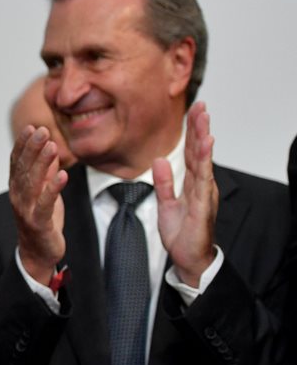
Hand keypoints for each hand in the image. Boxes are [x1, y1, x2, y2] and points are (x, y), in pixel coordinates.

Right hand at [9, 125, 69, 285]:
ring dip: (41, 162)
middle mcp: (17, 196)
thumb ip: (45, 172)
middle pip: (23, 168)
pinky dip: (53, 188)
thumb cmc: (41, 220)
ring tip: (52, 145)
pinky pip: (45, 203)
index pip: (16, 161)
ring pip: (32, 182)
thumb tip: (51, 148)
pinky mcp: (38, 222)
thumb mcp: (43, 192)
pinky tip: (62, 175)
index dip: (23, 144)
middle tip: (42, 130)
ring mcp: (26, 209)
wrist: (38, 253)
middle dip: (32, 147)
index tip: (32, 127)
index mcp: (17, 187)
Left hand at [155, 102, 217, 286]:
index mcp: (192, 184)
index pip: (191, 153)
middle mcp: (201, 185)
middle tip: (200, 105)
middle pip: (199, 152)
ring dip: (203, 138)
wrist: (189, 258)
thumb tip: (158, 161)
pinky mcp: (203, 204)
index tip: (192, 111)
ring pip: (203, 160)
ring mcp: (204, 193)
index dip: (191, 133)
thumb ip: (164, 183)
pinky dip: (204, 161)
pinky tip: (206, 145)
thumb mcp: (166, 204)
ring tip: (204, 118)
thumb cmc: (182, 234)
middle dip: (199, 128)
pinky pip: (203, 178)